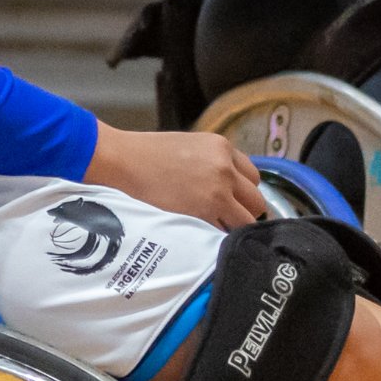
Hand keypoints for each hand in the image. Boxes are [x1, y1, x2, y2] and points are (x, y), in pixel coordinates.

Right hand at [87, 124, 268, 230]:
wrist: (124, 161)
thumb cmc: (148, 153)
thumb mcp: (191, 146)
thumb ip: (214, 162)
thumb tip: (226, 186)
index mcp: (223, 148)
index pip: (253, 176)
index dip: (243, 191)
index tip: (234, 200)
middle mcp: (226, 169)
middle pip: (256, 200)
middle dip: (244, 210)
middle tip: (227, 218)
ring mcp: (218, 193)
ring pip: (247, 220)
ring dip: (236, 226)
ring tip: (216, 228)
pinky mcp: (204, 213)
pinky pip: (225, 231)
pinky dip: (219, 235)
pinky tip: (204, 233)